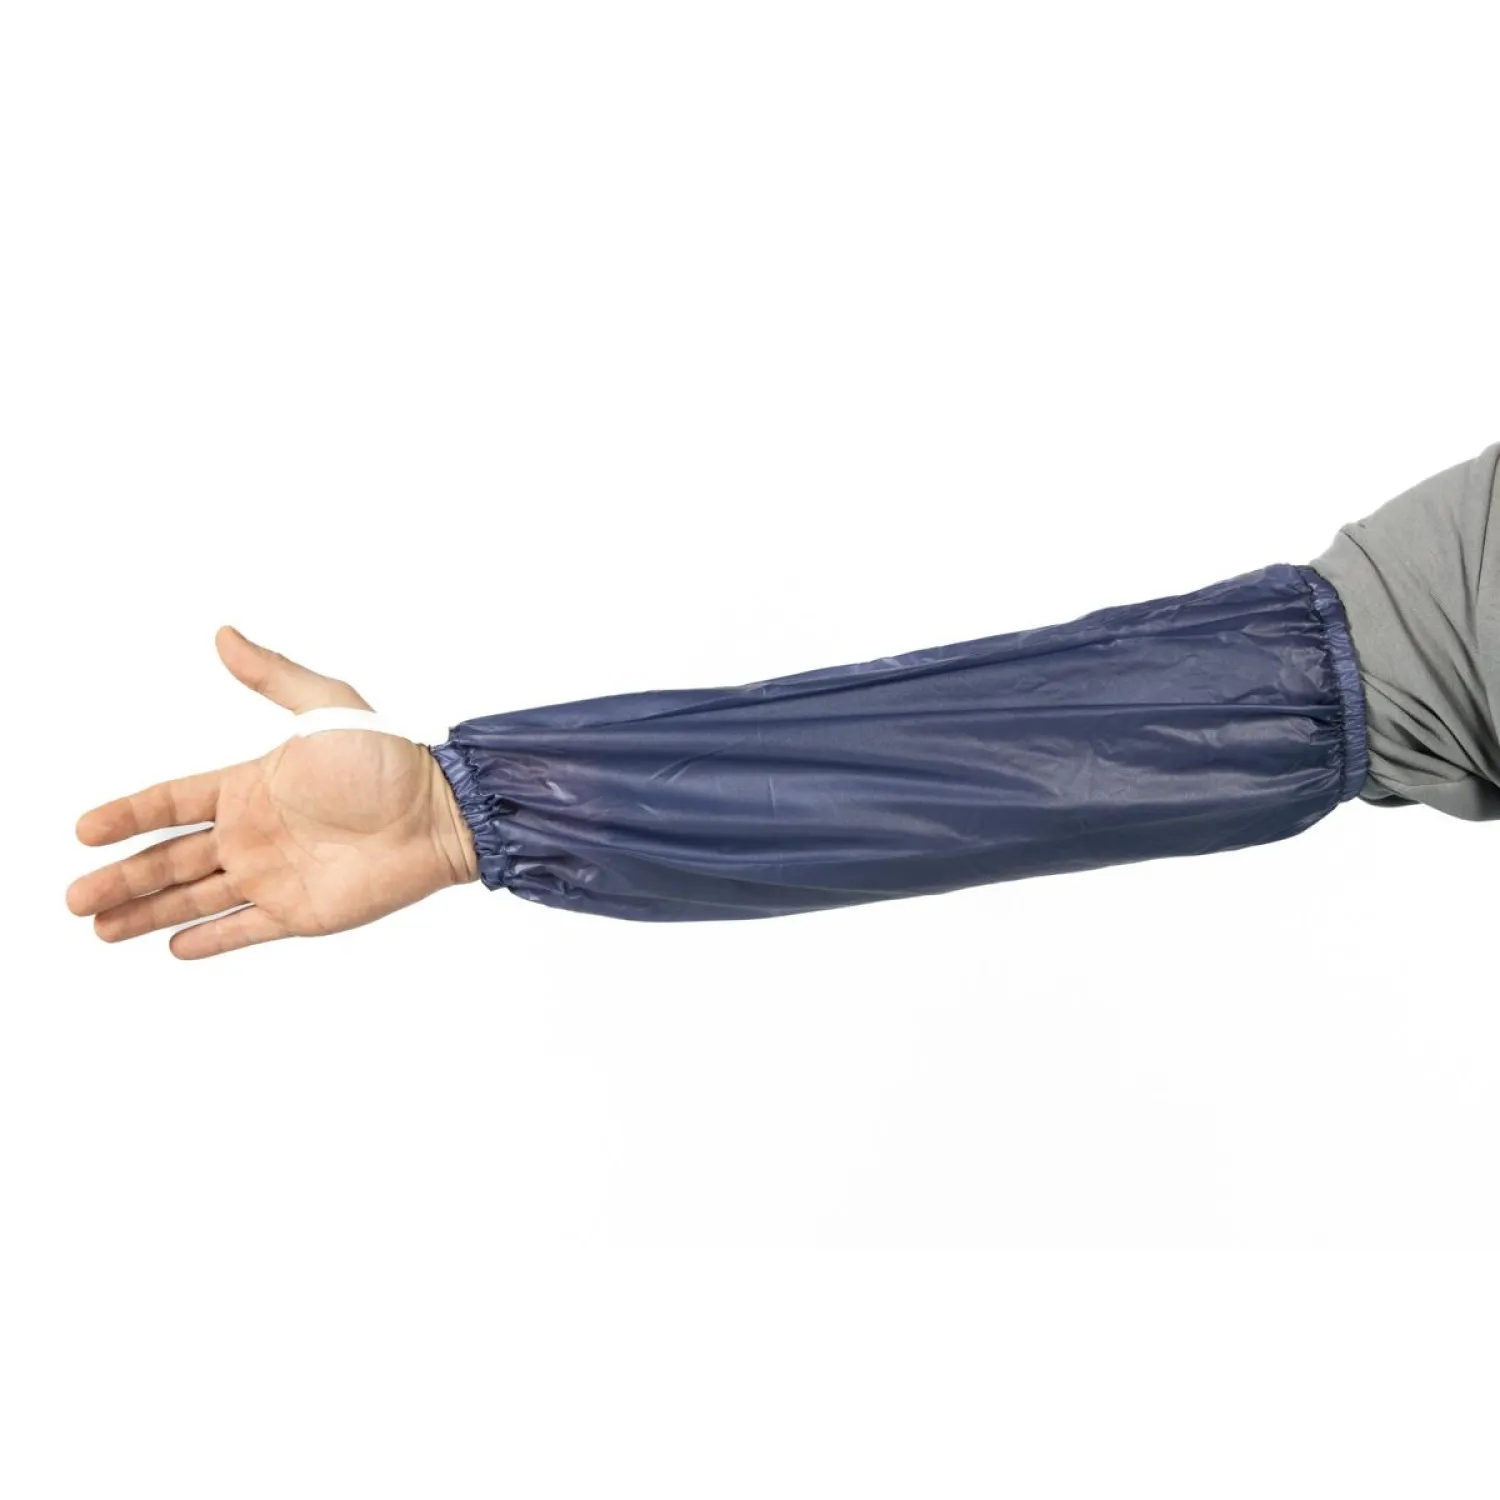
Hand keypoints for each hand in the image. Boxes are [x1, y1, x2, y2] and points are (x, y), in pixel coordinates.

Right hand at [65, 627, 478, 959]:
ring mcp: (273, 875)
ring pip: (194, 899)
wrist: (440, 813)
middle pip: (169, 860)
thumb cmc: (389, 757)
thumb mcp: (328, 705)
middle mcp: (251, 834)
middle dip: (121, 878)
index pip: (170, 803)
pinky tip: (172, 947)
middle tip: (73, 898)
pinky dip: (209, 940)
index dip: (126, 816)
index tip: (83, 830)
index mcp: (248, 787)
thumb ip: (273, 675)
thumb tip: (223, 633)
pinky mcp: (300, 912)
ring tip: (99, 927)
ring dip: (146, 913)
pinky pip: (243, 929)